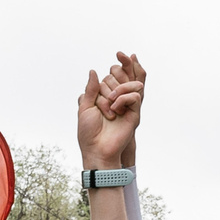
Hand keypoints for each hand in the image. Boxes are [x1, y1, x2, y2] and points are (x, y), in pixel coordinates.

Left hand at [78, 52, 144, 170]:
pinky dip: (123, 99)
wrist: (96, 148)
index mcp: (105, 98)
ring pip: (128, 84)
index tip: (95, 103)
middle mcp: (117, 100)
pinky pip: (134, 95)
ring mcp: (127, 105)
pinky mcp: (135, 112)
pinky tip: (115, 112)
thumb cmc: (89, 132)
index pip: (108, 77)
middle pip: (116, 78)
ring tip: (110, 107)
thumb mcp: (85, 106)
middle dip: (105, 91)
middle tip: (101, 110)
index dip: (101, 85)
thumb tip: (93, 71)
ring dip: (116, 92)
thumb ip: (91, 88)